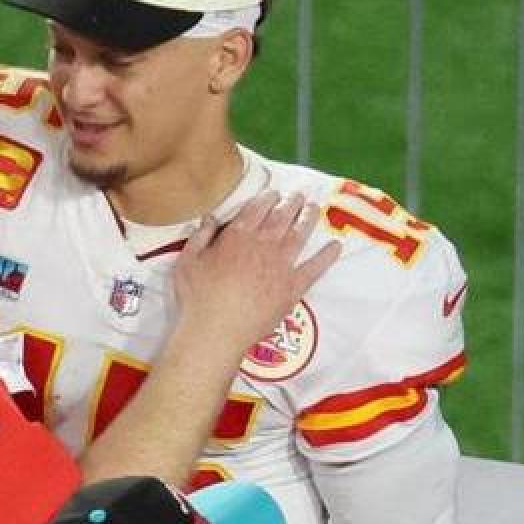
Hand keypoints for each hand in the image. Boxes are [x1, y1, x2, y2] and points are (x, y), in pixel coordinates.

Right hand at [174, 190, 339, 358]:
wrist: (217, 330)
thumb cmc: (197, 297)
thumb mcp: (188, 260)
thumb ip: (200, 236)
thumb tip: (211, 217)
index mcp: (237, 236)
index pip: (257, 208)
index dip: (267, 197)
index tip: (273, 194)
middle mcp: (263, 245)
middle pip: (282, 216)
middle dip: (291, 202)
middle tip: (298, 196)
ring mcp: (281, 266)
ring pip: (299, 235)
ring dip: (308, 218)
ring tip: (313, 208)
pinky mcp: (293, 288)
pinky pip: (315, 268)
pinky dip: (327, 256)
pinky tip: (336, 246)